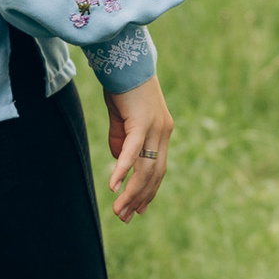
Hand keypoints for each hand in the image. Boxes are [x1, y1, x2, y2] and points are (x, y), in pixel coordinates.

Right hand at [104, 73, 173, 219]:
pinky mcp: (142, 121)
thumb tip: (120, 161)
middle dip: (139, 198)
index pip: (159, 170)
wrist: (125, 60)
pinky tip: (114, 186)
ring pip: (145, 168)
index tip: (139, 210)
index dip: (149, 192)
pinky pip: (132, 151)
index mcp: (162, 133)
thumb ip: (122, 141)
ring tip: (118, 209)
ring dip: (131, 192)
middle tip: (124, 217)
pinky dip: (123, 170)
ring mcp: (155, 128)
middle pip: (154, 175)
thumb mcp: (123, 119)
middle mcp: (163, 132)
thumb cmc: (122, 88)